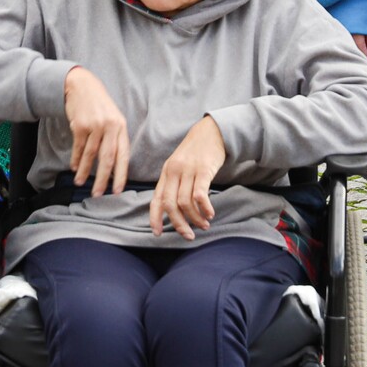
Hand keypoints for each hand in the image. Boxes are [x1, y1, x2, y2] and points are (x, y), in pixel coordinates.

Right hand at [64, 66, 130, 195]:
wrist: (82, 85)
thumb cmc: (99, 105)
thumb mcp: (113, 118)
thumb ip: (115, 138)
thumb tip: (114, 165)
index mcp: (121, 127)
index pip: (123, 155)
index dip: (121, 174)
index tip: (117, 190)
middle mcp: (110, 127)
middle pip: (107, 159)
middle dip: (103, 179)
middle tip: (98, 194)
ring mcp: (94, 126)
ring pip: (90, 155)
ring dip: (85, 171)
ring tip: (81, 183)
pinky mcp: (80, 125)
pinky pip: (78, 148)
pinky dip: (76, 160)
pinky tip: (74, 168)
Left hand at [151, 115, 226, 238]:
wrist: (211, 131)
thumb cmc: (195, 152)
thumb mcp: (178, 165)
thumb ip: (174, 184)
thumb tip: (172, 209)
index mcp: (166, 173)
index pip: (156, 199)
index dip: (155, 218)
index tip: (158, 234)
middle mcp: (174, 172)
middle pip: (170, 204)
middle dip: (178, 224)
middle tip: (189, 235)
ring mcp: (188, 170)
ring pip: (185, 202)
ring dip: (195, 218)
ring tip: (204, 225)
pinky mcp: (203, 169)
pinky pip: (200, 194)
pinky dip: (204, 207)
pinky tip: (210, 214)